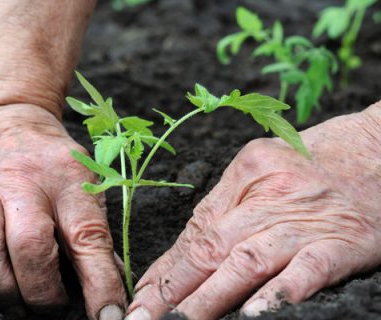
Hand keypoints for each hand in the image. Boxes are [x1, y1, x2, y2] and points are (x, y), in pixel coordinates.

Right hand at [0, 104, 125, 318]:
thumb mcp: (82, 183)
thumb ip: (92, 232)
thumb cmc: (49, 160)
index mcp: (68, 180)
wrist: (4, 115)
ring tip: (14, 303)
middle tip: (49, 306)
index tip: (108, 316)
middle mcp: (24, 181)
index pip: (88, 236)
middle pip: (30, 245)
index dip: (100, 282)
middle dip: (41, 291)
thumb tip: (111, 285)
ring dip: (0, 286)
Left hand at [126, 103, 380, 319]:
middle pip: (212, 245)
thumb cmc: (318, 160)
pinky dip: (279, 292)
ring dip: (211, 297)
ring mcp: (305, 219)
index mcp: (245, 173)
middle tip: (145, 317)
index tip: (143, 295)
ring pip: (247, 260)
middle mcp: (269, 194)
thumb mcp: (265, 169)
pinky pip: (307, 269)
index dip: (167, 267)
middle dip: (175, 288)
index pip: (196, 229)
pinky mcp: (343, 241)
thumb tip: (185, 254)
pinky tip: (253, 314)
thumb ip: (229, 208)